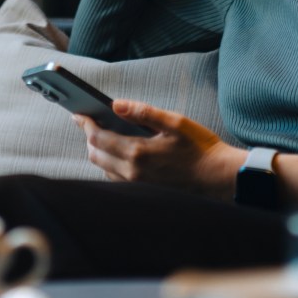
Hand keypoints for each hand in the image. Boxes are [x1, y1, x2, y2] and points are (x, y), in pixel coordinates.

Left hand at [72, 99, 245, 199]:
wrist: (218, 178)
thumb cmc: (200, 148)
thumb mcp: (175, 122)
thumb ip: (143, 112)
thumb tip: (116, 105)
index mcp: (138, 152)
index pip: (98, 137)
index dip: (85, 124)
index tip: (78, 113)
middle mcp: (132, 172)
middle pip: (95, 154)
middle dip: (89, 136)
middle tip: (89, 121)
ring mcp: (136, 185)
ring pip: (103, 168)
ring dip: (98, 151)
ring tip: (102, 134)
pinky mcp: (143, 193)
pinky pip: (115, 178)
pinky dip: (109, 164)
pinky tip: (118, 153)